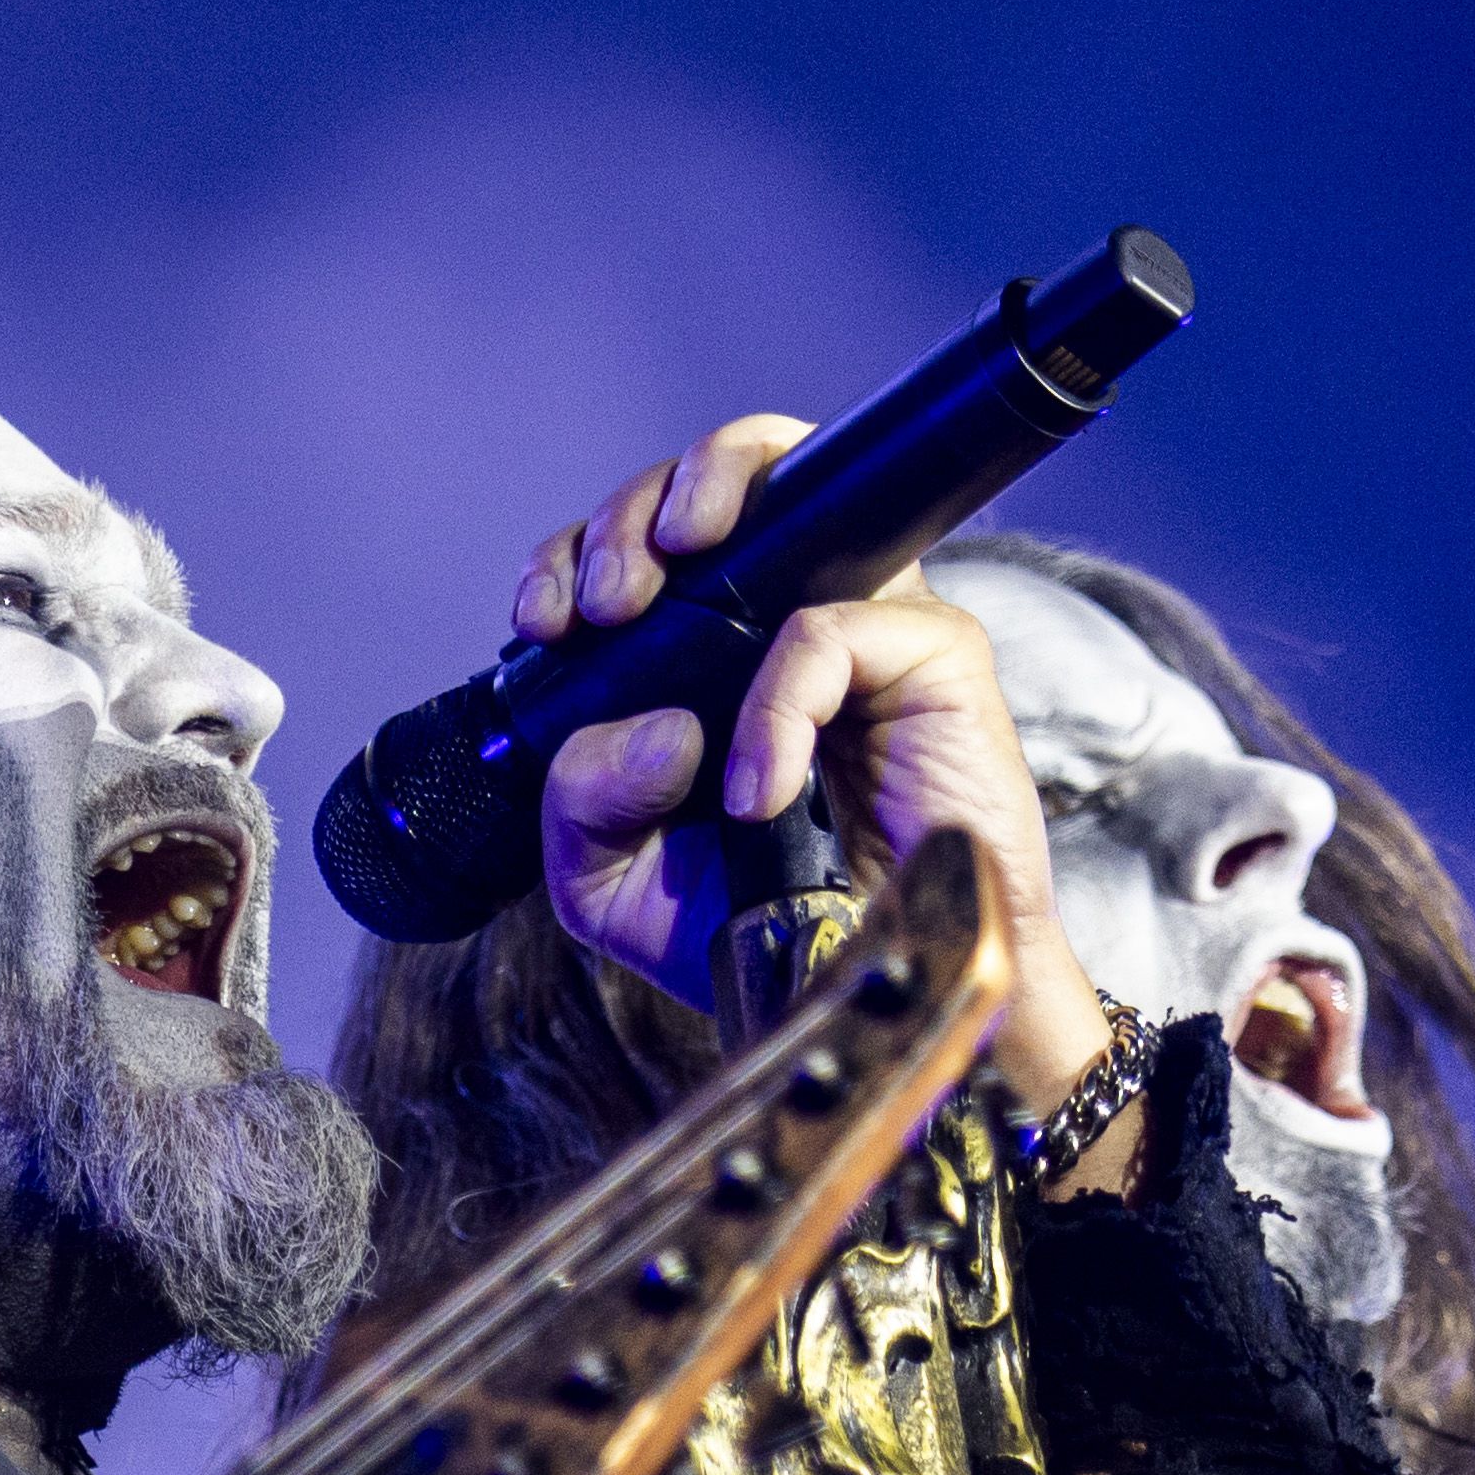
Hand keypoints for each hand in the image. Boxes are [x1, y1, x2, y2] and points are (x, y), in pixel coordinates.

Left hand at [516, 413, 1125, 1142]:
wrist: (863, 990)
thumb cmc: (755, 926)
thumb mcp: (614, 884)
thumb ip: (580, 805)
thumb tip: (649, 727)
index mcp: (701, 654)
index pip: (635, 549)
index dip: (574, 557)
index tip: (543, 624)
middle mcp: (779, 618)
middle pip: (699, 487)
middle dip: (620, 520)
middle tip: (594, 609)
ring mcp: (860, 620)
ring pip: (780, 484)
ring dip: (692, 499)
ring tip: (638, 601)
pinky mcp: (932, 648)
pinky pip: (826, 629)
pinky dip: (773, 709)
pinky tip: (757, 788)